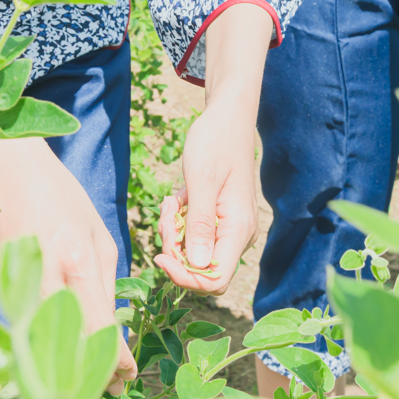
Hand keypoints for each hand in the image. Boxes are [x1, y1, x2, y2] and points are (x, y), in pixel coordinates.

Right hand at [0, 137, 137, 389]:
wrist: (8, 173)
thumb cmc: (61, 196)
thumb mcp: (98, 234)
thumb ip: (106, 281)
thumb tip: (110, 321)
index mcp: (78, 263)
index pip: (101, 329)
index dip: (117, 360)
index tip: (128, 375)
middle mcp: (48, 281)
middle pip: (73, 346)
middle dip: (95, 373)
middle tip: (114, 388)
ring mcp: (22, 286)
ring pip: (48, 343)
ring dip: (70, 365)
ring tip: (90, 380)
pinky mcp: (5, 287)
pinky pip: (29, 327)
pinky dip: (46, 346)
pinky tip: (60, 355)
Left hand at [155, 103, 257, 294]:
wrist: (226, 119)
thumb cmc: (215, 143)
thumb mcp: (201, 180)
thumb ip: (199, 224)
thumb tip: (198, 265)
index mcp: (238, 230)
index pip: (215, 280)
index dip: (184, 276)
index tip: (160, 255)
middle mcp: (238, 236)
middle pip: (200, 269)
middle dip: (175, 250)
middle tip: (166, 214)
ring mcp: (229, 229)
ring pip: (193, 252)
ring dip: (173, 231)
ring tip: (171, 201)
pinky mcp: (218, 221)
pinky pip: (193, 236)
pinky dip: (178, 222)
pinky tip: (178, 199)